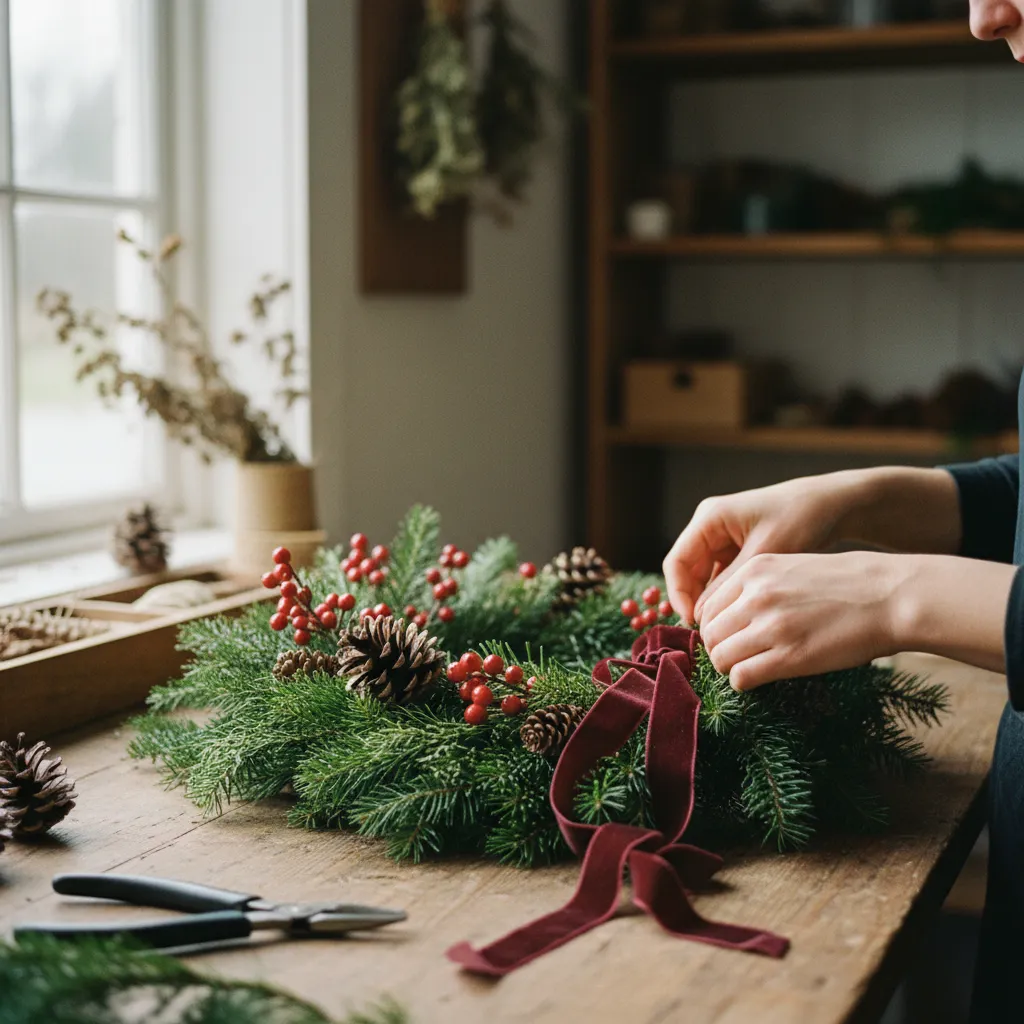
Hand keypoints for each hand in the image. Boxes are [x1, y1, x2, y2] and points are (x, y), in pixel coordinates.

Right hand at [663, 468, 960, 623]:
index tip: (693, 623)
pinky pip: (721, 577)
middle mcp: (711, 526)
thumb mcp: (765, 554)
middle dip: (693, 602)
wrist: (837, 504)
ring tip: (723, 629)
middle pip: (686, 571)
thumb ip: (729, 584)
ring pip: (702, 577)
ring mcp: (724, 537)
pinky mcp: (739, 548)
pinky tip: (739, 617)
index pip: (676, 562)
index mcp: (710, 519)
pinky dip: (726, 596)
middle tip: (707, 634)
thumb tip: (700, 617)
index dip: (679, 595)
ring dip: (709, 602)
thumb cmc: (802, 520)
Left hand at [697, 551, 899, 689]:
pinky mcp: (790, 656)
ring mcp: (772, 626)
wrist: (890, 596)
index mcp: (755, 570)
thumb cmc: (846, 584)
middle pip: (709, 633)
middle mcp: (756, 595)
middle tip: (736, 656)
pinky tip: (759, 678)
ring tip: (748, 667)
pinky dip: (743, 682)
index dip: (714, 627)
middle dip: (718, 648)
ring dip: (729, 667)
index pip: (708, 606)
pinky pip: (741, 676)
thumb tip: (730, 616)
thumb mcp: (792, 568)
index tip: (728, 637)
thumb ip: (757, 587)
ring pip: (719, 656)